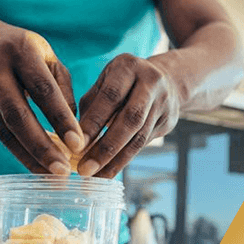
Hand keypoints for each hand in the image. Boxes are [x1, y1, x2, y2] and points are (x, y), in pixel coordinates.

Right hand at [0, 20, 84, 173]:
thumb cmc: (22, 51)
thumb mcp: (46, 56)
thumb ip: (62, 88)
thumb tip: (74, 128)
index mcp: (21, 52)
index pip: (43, 90)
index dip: (60, 118)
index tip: (78, 144)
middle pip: (18, 115)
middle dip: (42, 147)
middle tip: (62, 172)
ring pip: (5, 130)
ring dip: (29, 156)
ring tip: (51, 176)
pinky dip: (19, 151)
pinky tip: (37, 164)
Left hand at [76, 53, 180, 177]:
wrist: (166, 80)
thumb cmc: (122, 83)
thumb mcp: (104, 81)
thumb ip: (90, 106)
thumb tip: (74, 138)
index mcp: (129, 67)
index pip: (110, 97)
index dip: (94, 123)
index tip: (75, 145)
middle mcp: (151, 82)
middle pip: (130, 119)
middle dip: (106, 147)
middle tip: (85, 169)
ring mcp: (164, 102)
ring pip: (139, 137)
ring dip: (116, 160)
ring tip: (95, 177)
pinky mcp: (169, 121)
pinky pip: (144, 144)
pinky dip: (124, 159)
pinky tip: (108, 171)